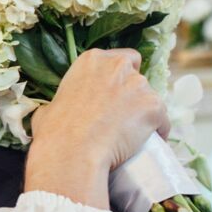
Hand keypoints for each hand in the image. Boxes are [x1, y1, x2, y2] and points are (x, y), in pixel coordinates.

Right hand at [27, 49, 168, 206]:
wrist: (74, 151)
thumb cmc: (55, 132)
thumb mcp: (48, 109)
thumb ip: (58, 104)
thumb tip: (54, 114)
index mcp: (92, 60)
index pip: (120, 59)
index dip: (119, 79)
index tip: (113, 96)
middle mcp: (118, 66)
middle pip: (137, 77)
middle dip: (133, 95)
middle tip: (121, 117)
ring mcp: (139, 85)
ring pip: (151, 99)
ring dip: (144, 114)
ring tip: (132, 136)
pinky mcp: (154, 106)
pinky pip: (163, 120)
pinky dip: (158, 131)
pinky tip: (148, 144)